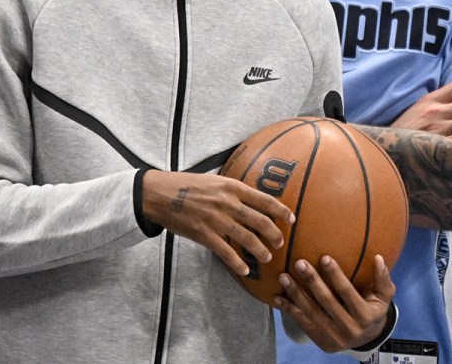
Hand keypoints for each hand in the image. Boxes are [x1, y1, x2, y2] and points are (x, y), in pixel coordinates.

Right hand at [141, 170, 292, 275]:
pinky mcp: (204, 234)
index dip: (281, 211)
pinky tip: (245, 271)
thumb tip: (251, 198)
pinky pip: (227, 252)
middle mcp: (227, 203)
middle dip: (275, 234)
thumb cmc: (186, 185)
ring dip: (261, 251)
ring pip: (247, 239)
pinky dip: (238, 263)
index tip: (291, 219)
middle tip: (280, 242)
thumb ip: (232, 190)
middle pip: (261, 221)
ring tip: (267, 257)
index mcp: (231, 187)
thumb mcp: (214, 180)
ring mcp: (216, 219)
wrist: (160, 194)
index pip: (264, 200)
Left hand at [273, 255, 395, 352]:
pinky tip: (279, 297)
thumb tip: (378, 257)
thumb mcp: (384, 296)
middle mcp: (350, 329)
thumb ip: (382, 278)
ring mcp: (335, 338)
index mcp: (366, 316)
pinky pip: (303, 324)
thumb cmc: (374, 309)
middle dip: (312, 281)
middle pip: (327, 302)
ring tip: (284, 277)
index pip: (348, 292)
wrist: (367, 339)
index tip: (324, 257)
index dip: (336, 275)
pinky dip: (290, 310)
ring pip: (312, 313)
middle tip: (299, 263)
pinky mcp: (322, 342)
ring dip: (296, 294)